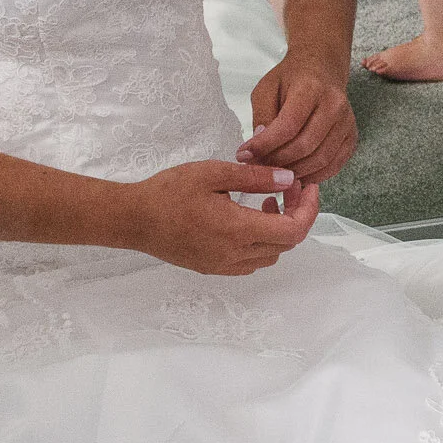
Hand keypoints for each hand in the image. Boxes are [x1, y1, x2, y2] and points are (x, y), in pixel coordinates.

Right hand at [119, 157, 319, 274]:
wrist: (134, 219)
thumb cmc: (170, 191)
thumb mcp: (213, 173)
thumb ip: (255, 177)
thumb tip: (289, 180)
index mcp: (238, 231)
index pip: (293, 231)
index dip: (308, 209)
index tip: (305, 186)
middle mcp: (235, 255)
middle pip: (286, 244)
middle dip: (295, 215)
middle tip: (287, 188)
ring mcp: (224, 266)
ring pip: (270, 256)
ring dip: (278, 231)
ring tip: (265, 203)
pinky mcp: (213, 269)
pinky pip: (251, 262)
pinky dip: (261, 243)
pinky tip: (246, 220)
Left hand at [240, 57, 357, 185]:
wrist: (322, 70)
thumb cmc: (293, 79)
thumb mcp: (267, 89)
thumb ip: (262, 117)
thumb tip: (259, 149)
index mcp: (311, 88)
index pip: (288, 125)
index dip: (265, 145)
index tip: (244, 154)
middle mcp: (335, 105)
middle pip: (304, 146)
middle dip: (277, 161)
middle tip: (257, 165)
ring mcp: (347, 123)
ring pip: (320, 160)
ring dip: (293, 171)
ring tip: (274, 170)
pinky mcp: (351, 137)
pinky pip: (333, 166)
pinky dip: (312, 175)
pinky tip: (295, 172)